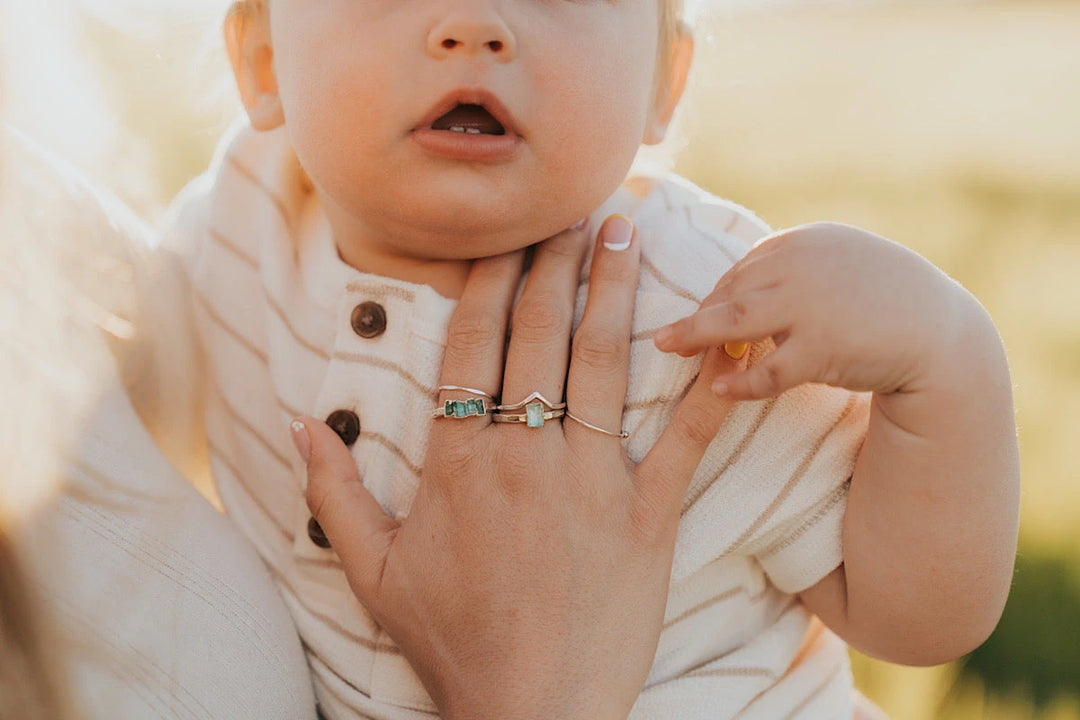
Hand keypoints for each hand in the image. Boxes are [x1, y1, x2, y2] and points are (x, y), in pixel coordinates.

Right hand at [293, 216, 743, 719]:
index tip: (505, 235)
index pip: (473, 343)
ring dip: (612, 291)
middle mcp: (525, 453)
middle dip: (554, 261)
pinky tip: (722, 339)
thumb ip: (334, 491)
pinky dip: (705, 386)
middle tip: (571, 207)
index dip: (491, 280)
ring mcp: (591, 481)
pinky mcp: (648, 516)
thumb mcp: (371, 570)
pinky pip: (682, 439)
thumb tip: (302, 423)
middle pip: (539, 334)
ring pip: (601, 363)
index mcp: (459, 460)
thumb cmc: (450, 640)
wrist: (532, 711)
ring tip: (624, 232)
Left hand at [653, 222, 967, 399]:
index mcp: (803, 242)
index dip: (718, 296)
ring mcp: (810, 304)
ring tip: (667, 348)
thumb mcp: (839, 266)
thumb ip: (793, 270)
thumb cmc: (887, 302)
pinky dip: (739, 382)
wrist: (942, 334)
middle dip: (698, 316)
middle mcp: (802, 264)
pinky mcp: (822, 347)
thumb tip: (739, 289)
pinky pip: (766, 369)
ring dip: (695, 335)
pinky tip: (719, 390)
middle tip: (665, 337)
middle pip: (730, 291)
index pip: (743, 269)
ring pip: (734, 320)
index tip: (701, 317)